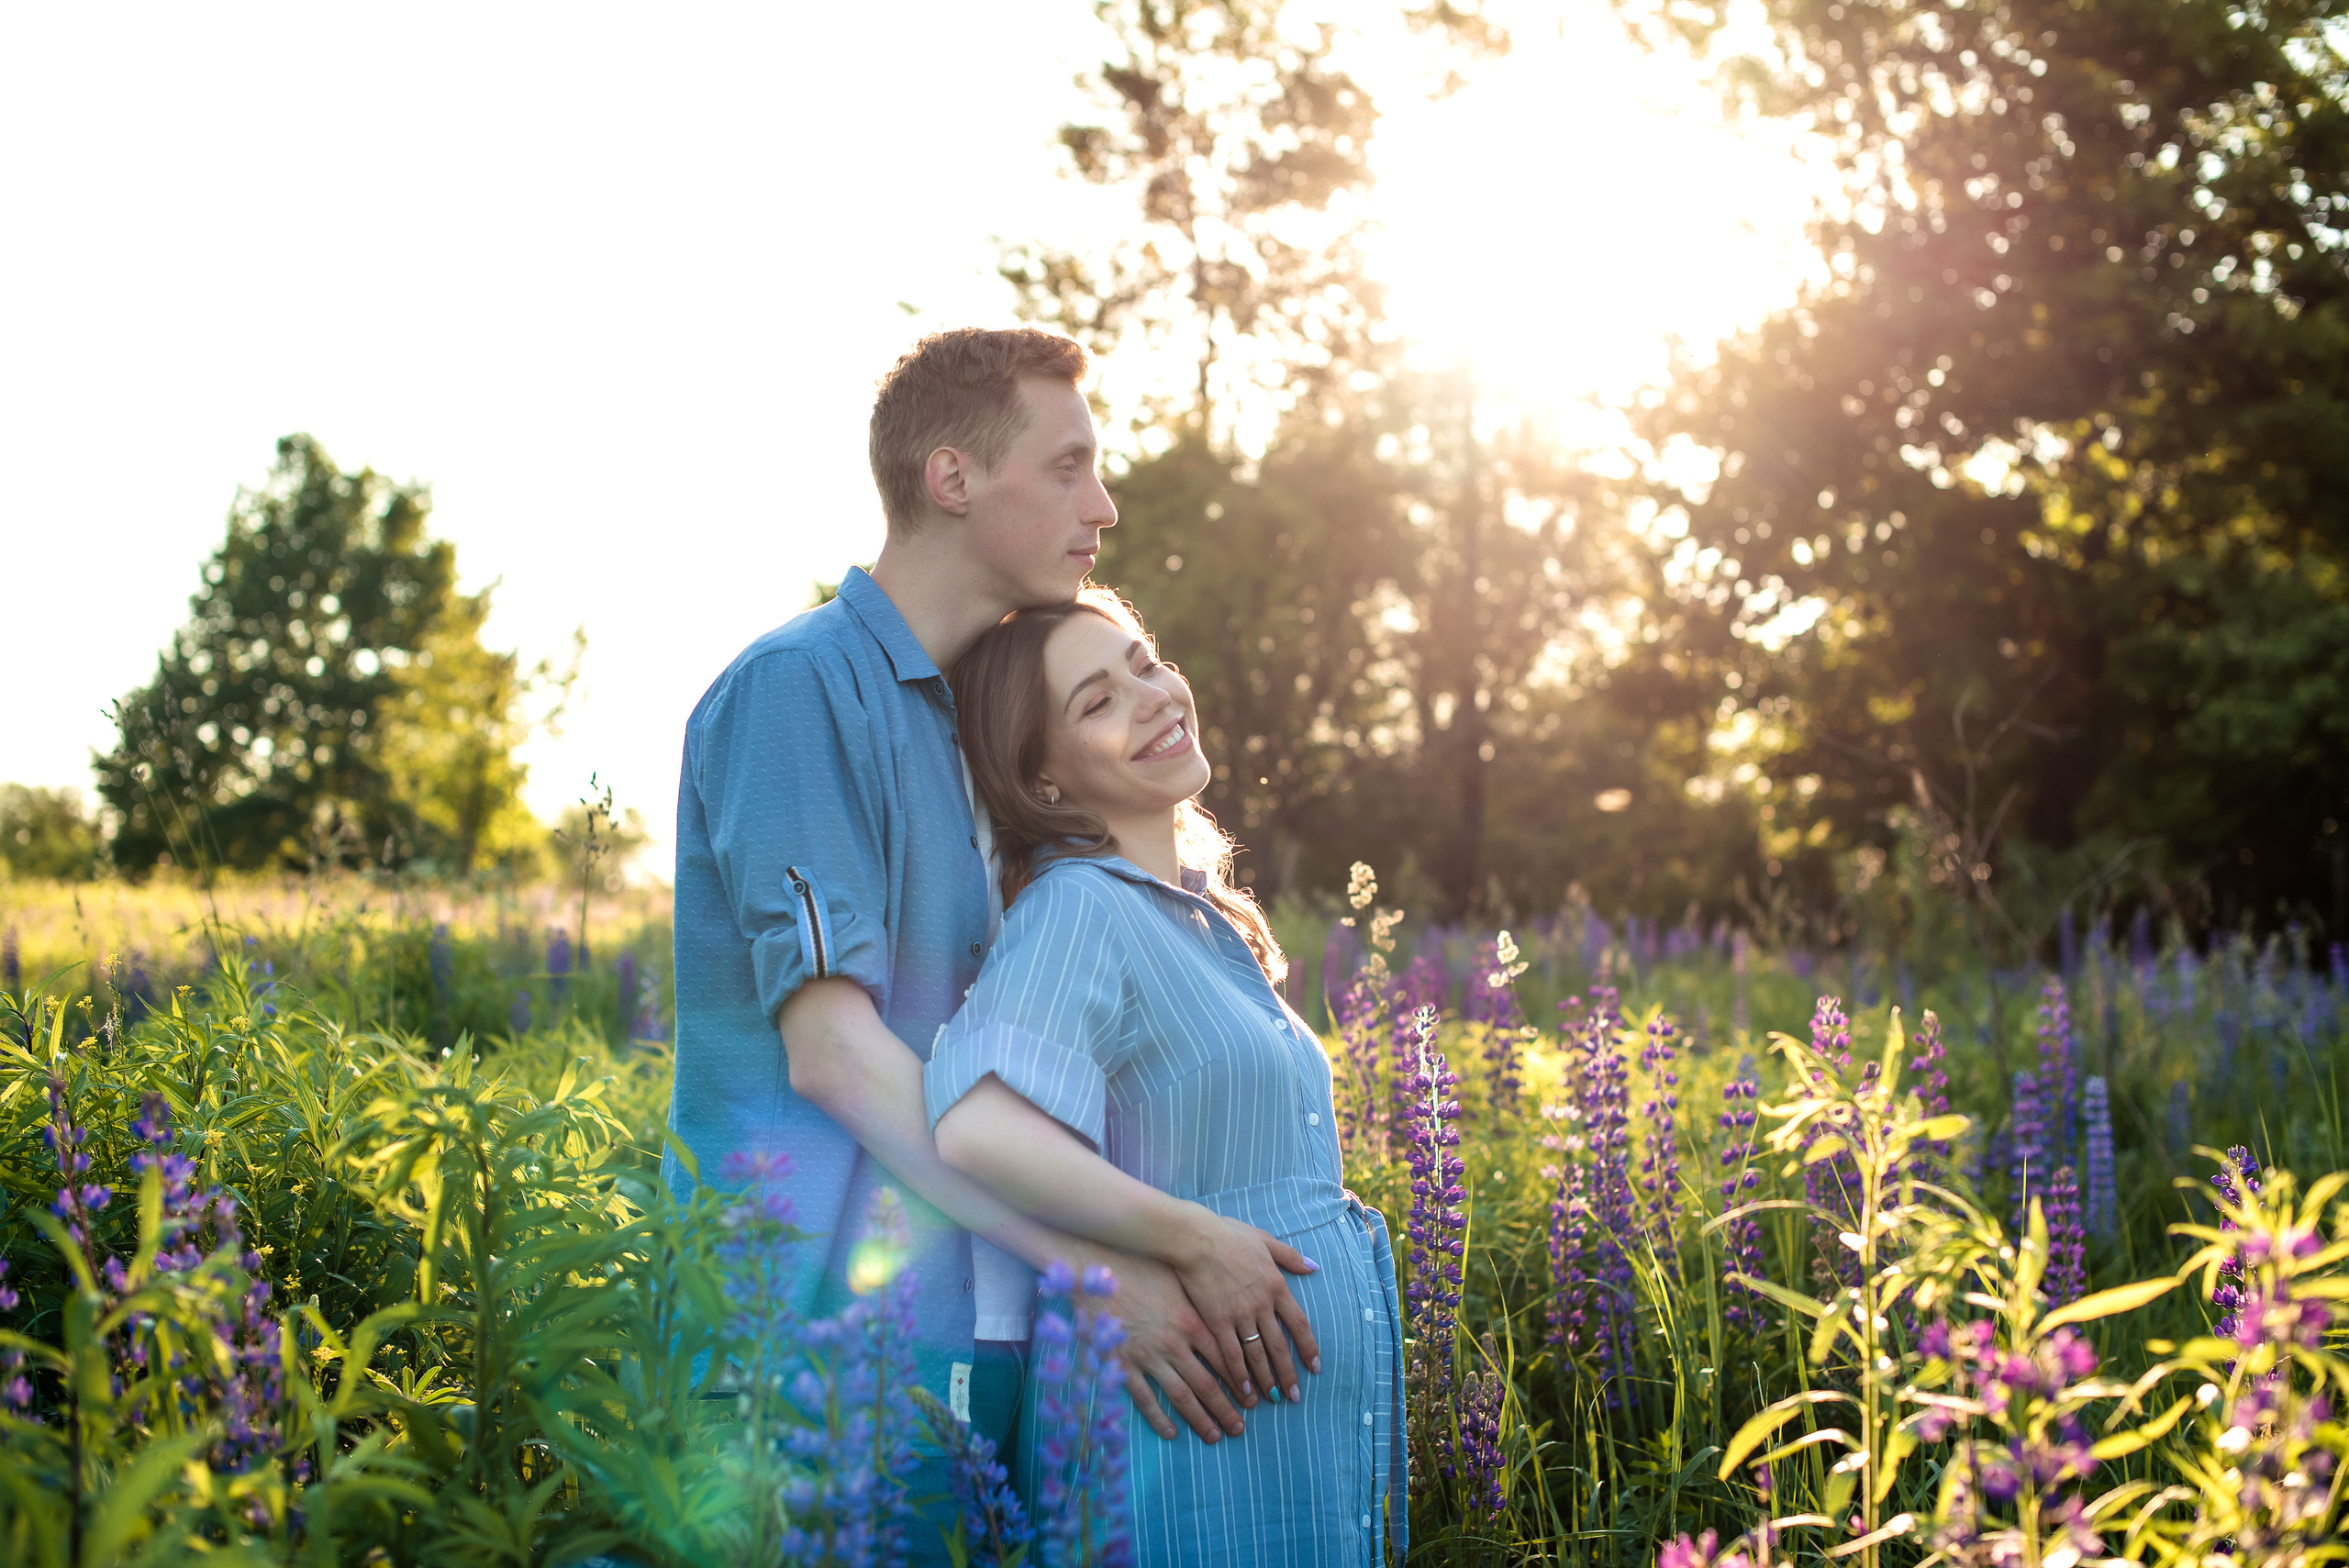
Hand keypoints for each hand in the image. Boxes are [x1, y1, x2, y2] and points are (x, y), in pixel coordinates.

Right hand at [1089, 1251, 1245, 1442]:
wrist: (1096, 1267)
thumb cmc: (1141, 1267)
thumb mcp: (1179, 1281)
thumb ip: (1201, 1303)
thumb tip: (1229, 1315)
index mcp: (1191, 1322)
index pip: (1224, 1360)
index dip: (1240, 1381)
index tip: (1252, 1397)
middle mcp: (1174, 1343)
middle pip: (1207, 1384)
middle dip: (1227, 1409)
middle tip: (1240, 1428)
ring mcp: (1147, 1356)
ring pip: (1181, 1396)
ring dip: (1200, 1419)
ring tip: (1215, 1435)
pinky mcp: (1122, 1364)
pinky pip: (1145, 1398)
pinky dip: (1159, 1418)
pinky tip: (1172, 1433)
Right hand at [1166, 1207, 1321, 1406]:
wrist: (1196, 1239)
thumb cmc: (1228, 1235)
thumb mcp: (1264, 1240)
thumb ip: (1289, 1256)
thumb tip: (1313, 1267)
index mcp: (1276, 1286)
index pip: (1299, 1324)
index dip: (1308, 1348)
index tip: (1315, 1367)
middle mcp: (1262, 1305)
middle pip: (1279, 1347)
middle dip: (1288, 1374)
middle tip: (1294, 1396)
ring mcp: (1239, 1315)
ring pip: (1257, 1355)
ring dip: (1265, 1379)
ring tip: (1271, 1398)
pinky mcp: (1216, 1321)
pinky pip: (1231, 1354)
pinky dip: (1239, 1373)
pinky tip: (1243, 1389)